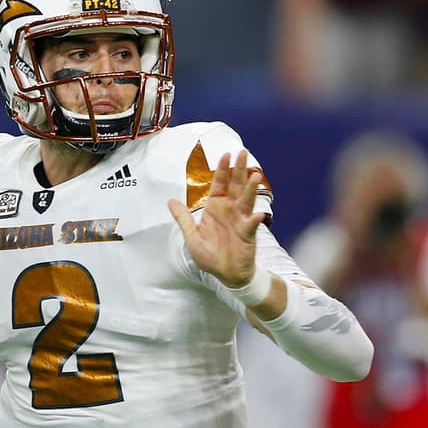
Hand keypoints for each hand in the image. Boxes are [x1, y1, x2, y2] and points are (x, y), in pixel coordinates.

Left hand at [168, 150, 264, 288]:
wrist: (225, 274)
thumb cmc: (210, 255)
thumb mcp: (191, 236)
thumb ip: (183, 218)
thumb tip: (170, 201)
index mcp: (216, 208)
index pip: (219, 184)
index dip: (222, 170)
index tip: (225, 155)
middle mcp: (230, 210)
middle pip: (236, 186)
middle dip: (239, 170)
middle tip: (243, 153)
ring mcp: (241, 221)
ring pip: (246, 201)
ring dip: (250, 189)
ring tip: (255, 175)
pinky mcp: (248, 235)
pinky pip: (251, 226)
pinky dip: (254, 220)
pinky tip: (256, 215)